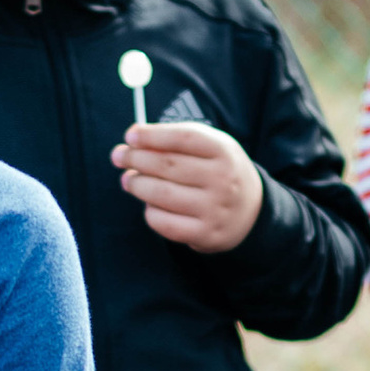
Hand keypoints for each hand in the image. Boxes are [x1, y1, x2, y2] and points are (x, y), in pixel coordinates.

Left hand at [110, 118, 263, 253]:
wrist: (250, 213)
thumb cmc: (218, 172)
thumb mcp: (211, 147)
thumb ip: (177, 139)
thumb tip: (133, 140)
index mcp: (224, 151)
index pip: (183, 138)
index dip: (152, 136)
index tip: (130, 136)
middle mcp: (223, 179)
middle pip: (167, 165)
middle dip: (136, 159)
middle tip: (119, 157)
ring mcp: (214, 209)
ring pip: (161, 194)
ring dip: (137, 185)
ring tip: (129, 180)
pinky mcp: (205, 234)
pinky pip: (164, 222)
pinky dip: (149, 211)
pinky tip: (149, 204)